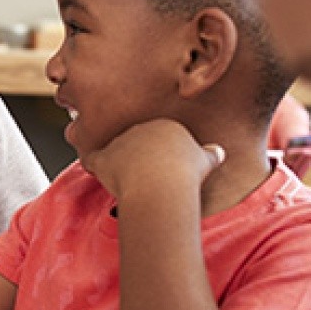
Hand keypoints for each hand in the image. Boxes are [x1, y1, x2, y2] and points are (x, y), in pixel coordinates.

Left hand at [81, 119, 225, 201]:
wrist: (161, 183)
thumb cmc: (185, 174)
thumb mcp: (205, 161)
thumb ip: (210, 154)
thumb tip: (218, 152)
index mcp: (164, 126)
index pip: (157, 137)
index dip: (158, 153)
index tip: (162, 169)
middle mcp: (140, 128)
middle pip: (135, 142)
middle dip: (137, 156)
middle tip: (145, 177)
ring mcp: (120, 141)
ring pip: (114, 150)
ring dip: (117, 163)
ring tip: (127, 182)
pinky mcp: (104, 157)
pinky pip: (93, 159)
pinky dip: (94, 165)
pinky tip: (97, 173)